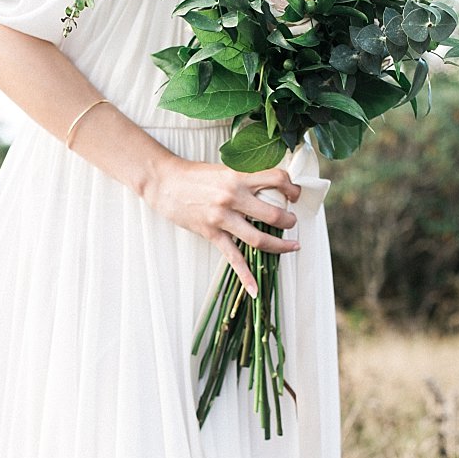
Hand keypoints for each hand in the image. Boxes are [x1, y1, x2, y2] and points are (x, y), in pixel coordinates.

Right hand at [142, 154, 301, 296]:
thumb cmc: (193, 175)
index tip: (294, 194)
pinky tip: (255, 289)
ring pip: (259, 238)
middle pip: (273, 214)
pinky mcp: (211, 233)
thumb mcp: (223, 168)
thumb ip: (245, 177)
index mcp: (237, 176)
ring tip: (290, 246)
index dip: (291, 187)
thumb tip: (269, 185)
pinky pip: (233, 258)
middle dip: (289, 221)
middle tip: (292, 222)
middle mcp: (232, 197)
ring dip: (280, 245)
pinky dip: (245, 275)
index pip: (275, 179)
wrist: (164, 182)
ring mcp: (222, 218)